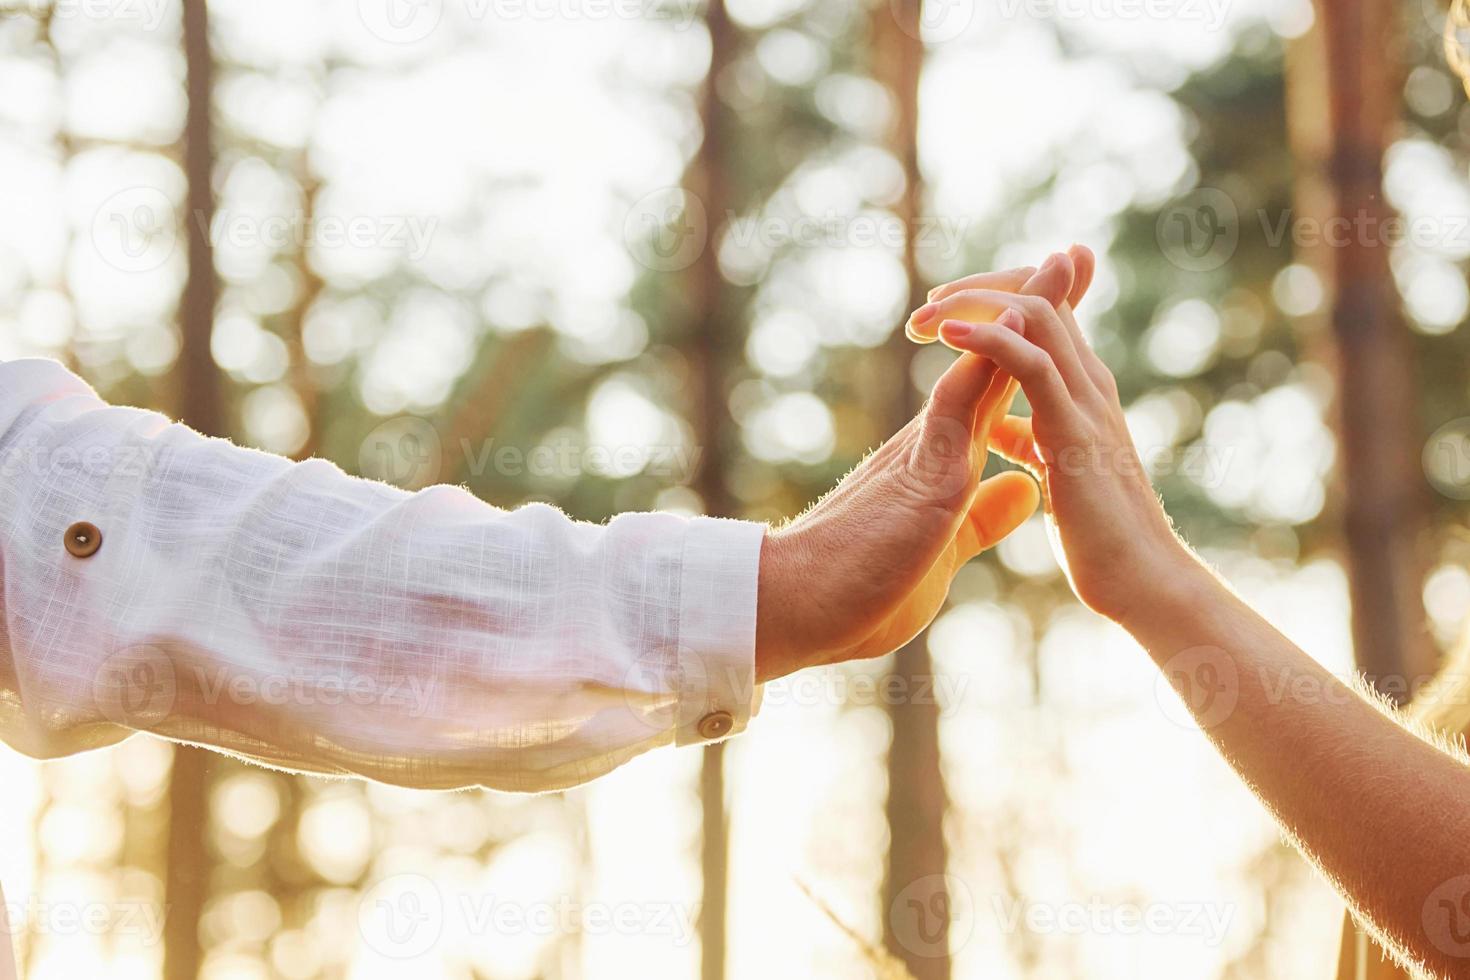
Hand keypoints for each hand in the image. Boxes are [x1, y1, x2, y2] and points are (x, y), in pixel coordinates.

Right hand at [754, 254, 1092, 680]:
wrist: (793, 607)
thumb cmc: (858, 588)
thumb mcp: (942, 550)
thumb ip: (982, 517)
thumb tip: (1024, 488)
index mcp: (945, 462)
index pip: (999, 393)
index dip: (1036, 351)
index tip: (1070, 307)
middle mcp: (936, 443)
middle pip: (998, 362)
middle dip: (1037, 308)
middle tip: (1074, 254)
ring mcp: (927, 453)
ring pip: (981, 368)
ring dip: (1020, 313)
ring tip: (1058, 262)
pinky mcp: (922, 479)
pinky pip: (955, 409)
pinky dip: (985, 365)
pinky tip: (1016, 328)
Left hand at [922, 247, 1186, 623]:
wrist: (1139, 579)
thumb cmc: (1099, 534)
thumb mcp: (1053, 471)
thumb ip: (1030, 438)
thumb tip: (999, 425)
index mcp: (1080, 389)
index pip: (1040, 310)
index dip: (990, 300)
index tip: (938, 317)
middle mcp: (1087, 382)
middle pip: (1037, 294)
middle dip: (975, 291)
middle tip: (923, 311)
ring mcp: (1085, 401)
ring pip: (1035, 314)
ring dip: (974, 304)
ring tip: (926, 318)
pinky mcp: (1074, 430)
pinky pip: (1033, 364)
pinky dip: (989, 341)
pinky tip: (948, 336)